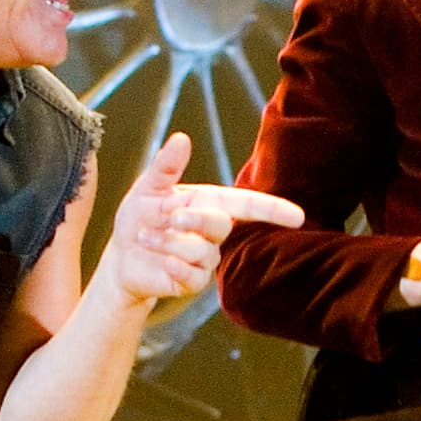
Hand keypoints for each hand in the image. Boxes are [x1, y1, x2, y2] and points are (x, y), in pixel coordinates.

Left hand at [96, 134, 301, 305]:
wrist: (121, 256)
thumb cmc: (139, 217)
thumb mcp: (148, 188)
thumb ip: (166, 166)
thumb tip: (181, 138)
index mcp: (208, 203)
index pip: (247, 205)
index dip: (273, 209)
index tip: (298, 217)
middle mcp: (212, 231)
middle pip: (222, 224)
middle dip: (197, 220)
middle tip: (171, 218)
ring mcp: (205, 258)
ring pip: (203, 251)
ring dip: (169, 242)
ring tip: (146, 237)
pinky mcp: (192, 282)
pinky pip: (195, 277)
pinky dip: (177, 267)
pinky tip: (162, 262)